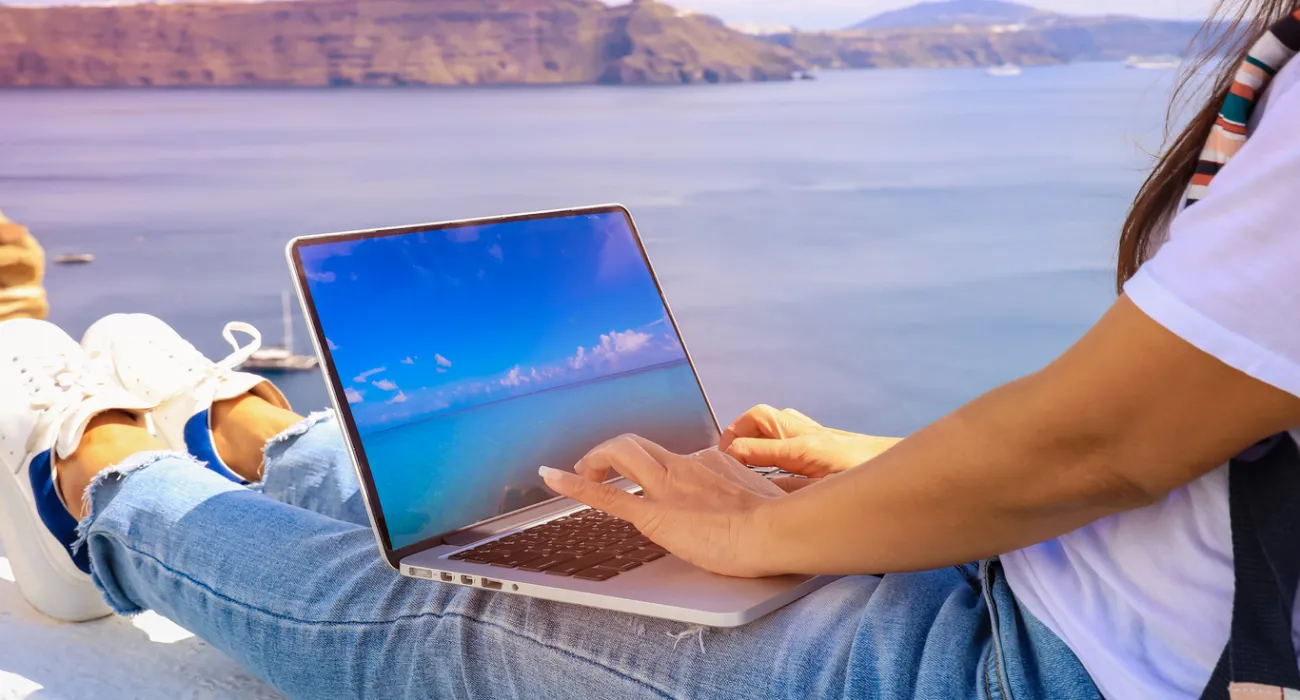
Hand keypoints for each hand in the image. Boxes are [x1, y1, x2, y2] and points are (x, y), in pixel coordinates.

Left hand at [540, 435, 783, 578]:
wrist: (776, 531)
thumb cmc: (780, 522)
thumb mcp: (769, 498)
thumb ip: (756, 495)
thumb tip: (767, 500)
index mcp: (710, 463)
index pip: (676, 458)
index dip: (659, 471)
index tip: (659, 485)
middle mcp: (684, 466)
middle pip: (638, 445)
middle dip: (611, 453)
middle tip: (600, 468)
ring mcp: (668, 487)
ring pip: (621, 454)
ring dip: (595, 460)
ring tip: (581, 472)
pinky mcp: (655, 514)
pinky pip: (607, 495)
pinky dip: (574, 484)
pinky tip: (553, 477)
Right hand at [720, 405, 901, 478]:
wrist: (909, 473)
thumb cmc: (870, 482)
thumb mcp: (827, 493)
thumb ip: (791, 493)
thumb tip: (759, 489)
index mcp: (803, 449)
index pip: (752, 443)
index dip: (730, 455)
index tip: (717, 469)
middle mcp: (807, 434)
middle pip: (760, 417)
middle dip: (736, 432)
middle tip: (723, 457)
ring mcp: (816, 433)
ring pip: (774, 420)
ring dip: (752, 432)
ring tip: (739, 456)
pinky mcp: (823, 438)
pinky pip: (788, 427)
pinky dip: (770, 436)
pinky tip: (771, 458)